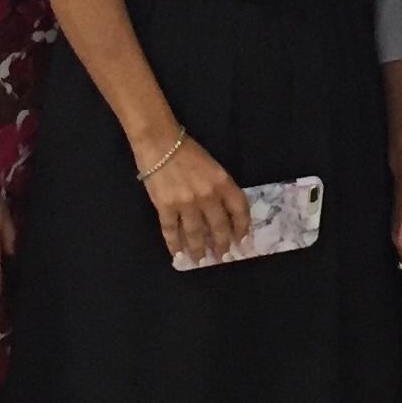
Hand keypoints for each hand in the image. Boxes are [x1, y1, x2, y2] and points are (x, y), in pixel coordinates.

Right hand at [137, 134, 248, 263]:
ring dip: (199, 250)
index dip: (242, 227)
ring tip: (200, 260)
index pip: (239, 210)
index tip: (242, 239)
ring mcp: (186, 203)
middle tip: (222, 256)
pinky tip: (177, 254)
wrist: (159, 142)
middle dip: (221, 245)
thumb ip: (220, 188)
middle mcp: (208, 196)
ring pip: (196, 234)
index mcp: (223, 182)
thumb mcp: (213, 166)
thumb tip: (223, 213)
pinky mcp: (165, 207)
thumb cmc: (187, 151)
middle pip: (219, 227)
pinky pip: (171, 231)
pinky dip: (174, 245)